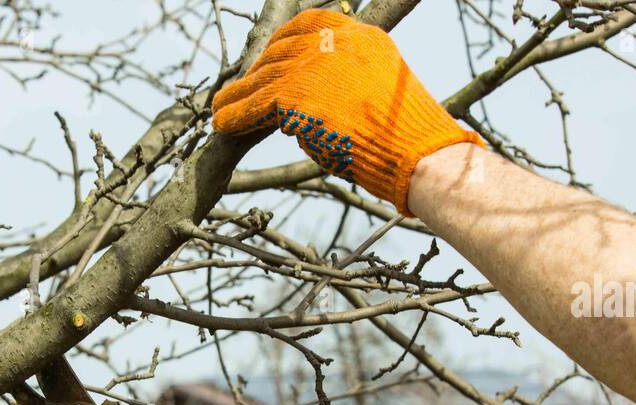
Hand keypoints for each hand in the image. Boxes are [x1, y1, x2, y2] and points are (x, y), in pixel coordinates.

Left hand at [211, 8, 482, 214]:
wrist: (414, 151)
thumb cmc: (406, 136)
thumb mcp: (381, 89)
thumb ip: (350, 82)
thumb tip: (317, 100)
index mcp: (360, 36)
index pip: (311, 23)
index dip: (283, 40)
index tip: (270, 55)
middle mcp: (335, 43)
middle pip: (282, 50)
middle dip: (259, 69)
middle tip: (243, 87)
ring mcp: (313, 65)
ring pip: (264, 77)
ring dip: (239, 94)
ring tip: (221, 107)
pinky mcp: (294, 94)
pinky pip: (254, 103)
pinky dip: (235, 115)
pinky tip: (222, 123)